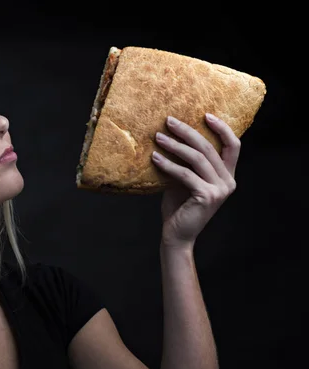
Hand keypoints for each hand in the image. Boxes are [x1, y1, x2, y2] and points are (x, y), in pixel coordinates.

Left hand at [152, 114, 239, 247]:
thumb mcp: (184, 180)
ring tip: (158, 137)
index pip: (234, 146)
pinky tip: (155, 157)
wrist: (177, 235)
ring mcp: (220, 189)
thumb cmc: (179, 206)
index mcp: (227, 176)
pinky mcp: (207, 196)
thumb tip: (171, 136)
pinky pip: (185, 174)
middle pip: (210, 148)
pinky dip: (168, 164)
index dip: (222, 128)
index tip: (205, 114)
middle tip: (169, 121)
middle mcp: (228, 181)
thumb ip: (186, 163)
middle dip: (188, 131)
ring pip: (197, 158)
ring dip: (175, 145)